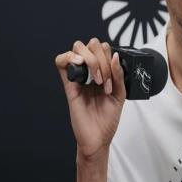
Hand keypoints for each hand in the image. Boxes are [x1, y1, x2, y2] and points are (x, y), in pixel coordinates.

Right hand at [55, 38, 125, 159]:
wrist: (98, 137)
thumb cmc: (108, 118)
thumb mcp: (120, 94)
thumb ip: (119, 75)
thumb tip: (115, 56)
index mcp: (103, 71)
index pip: (104, 48)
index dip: (110, 57)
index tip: (114, 78)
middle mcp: (90, 70)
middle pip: (91, 44)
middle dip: (102, 59)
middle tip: (104, 81)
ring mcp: (79, 75)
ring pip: (78, 48)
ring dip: (91, 60)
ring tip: (96, 80)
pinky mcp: (68, 84)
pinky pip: (61, 61)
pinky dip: (70, 58)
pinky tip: (81, 68)